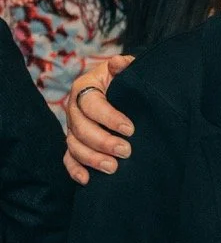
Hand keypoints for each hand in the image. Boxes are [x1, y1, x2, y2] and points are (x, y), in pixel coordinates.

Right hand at [64, 55, 135, 183]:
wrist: (126, 90)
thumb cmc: (128, 79)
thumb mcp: (129, 69)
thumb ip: (125, 67)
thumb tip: (118, 62)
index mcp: (85, 87)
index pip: (92, 104)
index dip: (109, 118)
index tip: (130, 129)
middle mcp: (74, 108)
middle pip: (80, 128)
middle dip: (103, 142)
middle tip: (126, 151)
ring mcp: (73, 127)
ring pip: (74, 145)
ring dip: (92, 158)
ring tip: (113, 168)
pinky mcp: (75, 142)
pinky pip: (68, 158)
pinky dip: (74, 170)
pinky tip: (87, 180)